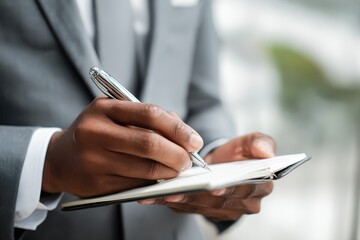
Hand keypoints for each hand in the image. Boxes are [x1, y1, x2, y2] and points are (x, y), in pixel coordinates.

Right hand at [42, 97, 202, 196]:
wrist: (60, 159)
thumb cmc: (97, 132)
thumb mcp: (116, 114)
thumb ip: (149, 118)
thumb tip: (186, 135)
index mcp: (103, 109)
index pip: (149, 114)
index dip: (177, 129)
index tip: (194, 141)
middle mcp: (95, 132)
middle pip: (149, 144)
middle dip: (177, 154)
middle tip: (189, 160)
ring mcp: (94, 160)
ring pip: (145, 169)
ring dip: (170, 171)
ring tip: (178, 169)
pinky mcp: (97, 185)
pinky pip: (136, 185)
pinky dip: (154, 183)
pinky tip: (160, 178)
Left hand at [139, 132, 275, 221]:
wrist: (223, 166)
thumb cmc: (236, 155)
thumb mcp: (250, 144)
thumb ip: (259, 143)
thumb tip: (266, 151)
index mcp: (258, 187)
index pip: (247, 190)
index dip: (231, 189)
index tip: (215, 187)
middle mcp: (242, 204)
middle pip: (219, 201)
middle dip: (199, 196)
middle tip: (180, 190)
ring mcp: (220, 211)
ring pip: (199, 206)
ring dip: (180, 199)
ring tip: (163, 191)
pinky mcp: (202, 211)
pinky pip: (185, 208)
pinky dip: (168, 201)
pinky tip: (153, 195)